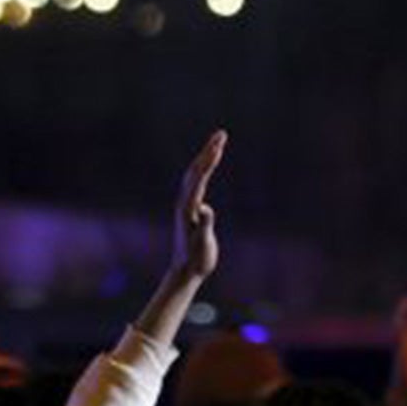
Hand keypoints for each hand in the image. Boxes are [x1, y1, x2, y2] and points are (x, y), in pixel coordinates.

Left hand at [171, 131, 225, 282]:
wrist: (185, 272)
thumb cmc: (196, 260)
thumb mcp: (203, 244)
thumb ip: (205, 225)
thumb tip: (206, 209)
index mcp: (188, 208)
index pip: (200, 177)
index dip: (210, 161)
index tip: (219, 145)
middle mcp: (185, 202)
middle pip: (196, 170)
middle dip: (209, 151)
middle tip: (222, 134)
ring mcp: (186, 205)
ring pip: (195, 174)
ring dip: (206, 157)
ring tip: (218, 144)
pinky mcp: (190, 210)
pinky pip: (197, 183)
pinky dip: (204, 169)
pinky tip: (209, 165)